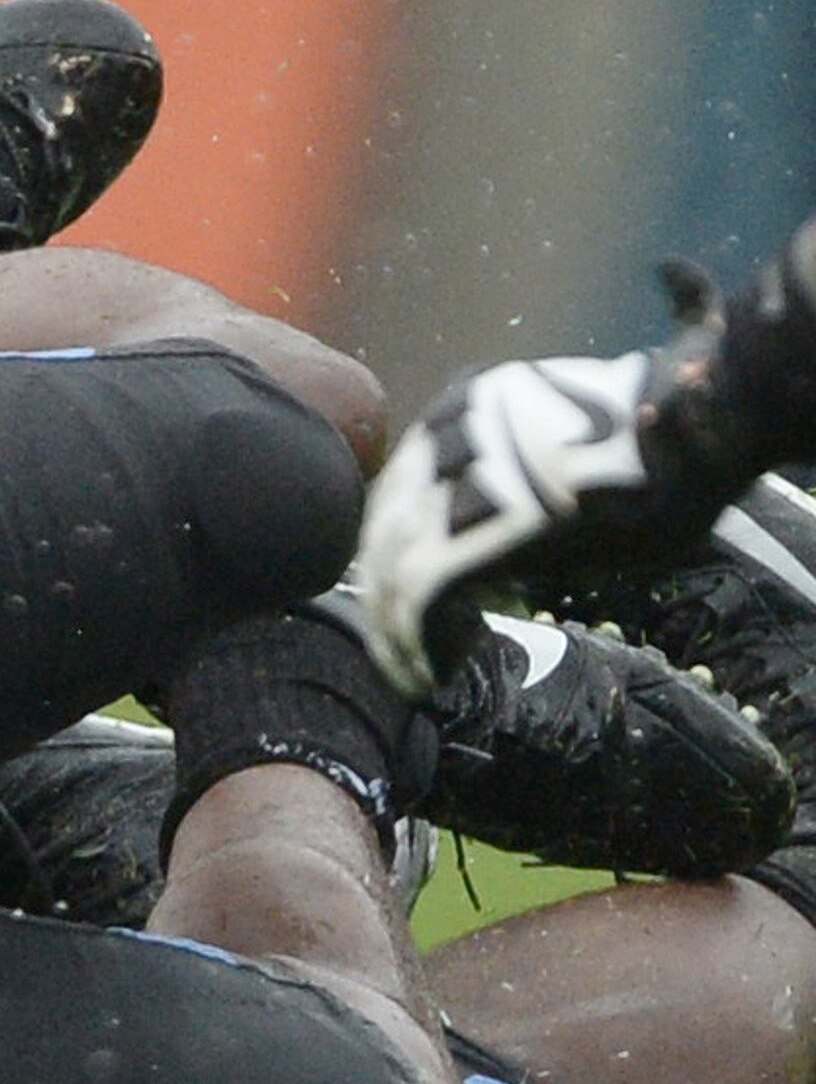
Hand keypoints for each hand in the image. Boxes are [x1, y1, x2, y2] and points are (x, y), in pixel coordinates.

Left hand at [357, 350, 725, 691]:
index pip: (399, 494)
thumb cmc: (654, 453)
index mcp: (463, 408)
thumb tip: (474, 544)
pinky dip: (419, 647)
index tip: (406, 596)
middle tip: (403, 646)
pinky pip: (421, 600)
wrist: (698, 435)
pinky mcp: (471, 533)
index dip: (395, 553)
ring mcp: (453, 485)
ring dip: (398, 634)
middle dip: (387, 599)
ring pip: (392, 571)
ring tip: (418, 671)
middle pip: (385, 533)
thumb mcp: (557, 456)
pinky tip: (435, 675)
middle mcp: (446, 437)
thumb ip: (506, 487)